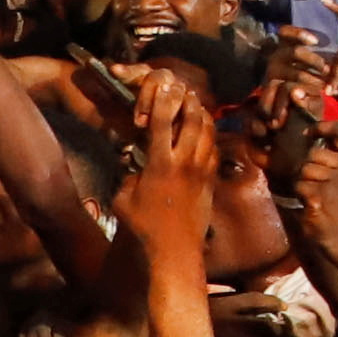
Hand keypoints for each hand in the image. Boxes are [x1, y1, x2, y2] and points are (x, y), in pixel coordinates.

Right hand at [118, 69, 217, 265]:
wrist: (175, 252)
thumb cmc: (143, 228)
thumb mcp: (123, 199)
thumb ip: (129, 175)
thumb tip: (134, 163)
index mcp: (161, 164)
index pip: (164, 122)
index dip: (163, 99)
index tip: (163, 84)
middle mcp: (186, 163)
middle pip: (194, 120)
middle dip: (189, 101)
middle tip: (183, 89)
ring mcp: (203, 171)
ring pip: (209, 133)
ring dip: (202, 115)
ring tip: (195, 104)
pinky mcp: (212, 181)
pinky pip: (214, 150)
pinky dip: (209, 136)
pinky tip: (204, 133)